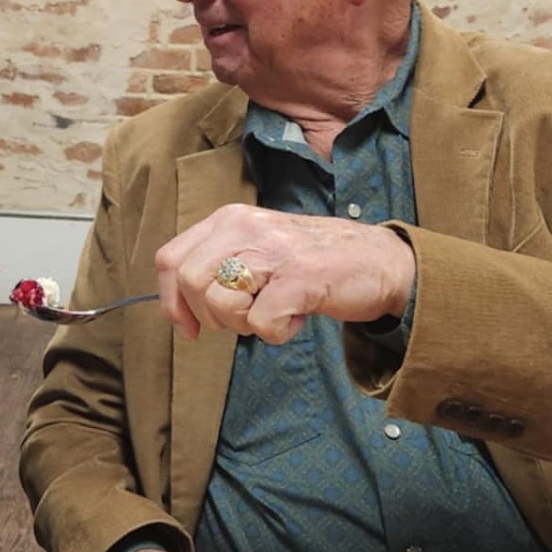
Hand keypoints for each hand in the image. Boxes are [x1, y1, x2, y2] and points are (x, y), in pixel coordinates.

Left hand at [153, 203, 415, 344]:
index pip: (170, 258)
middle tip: (246, 317)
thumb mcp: (258, 247)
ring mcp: (274, 250)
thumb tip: (177, 305)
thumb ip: (219, 263)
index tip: (189, 328)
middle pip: (190, 283)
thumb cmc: (314, 262)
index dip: (171, 301)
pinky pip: (261, 323)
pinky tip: (297, 317)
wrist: (381, 261)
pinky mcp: (300, 277)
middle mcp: (246, 227)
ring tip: (275, 311)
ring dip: (246, 324)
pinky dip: (276, 333)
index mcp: (230, 219)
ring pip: (221, 304)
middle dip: (212, 316)